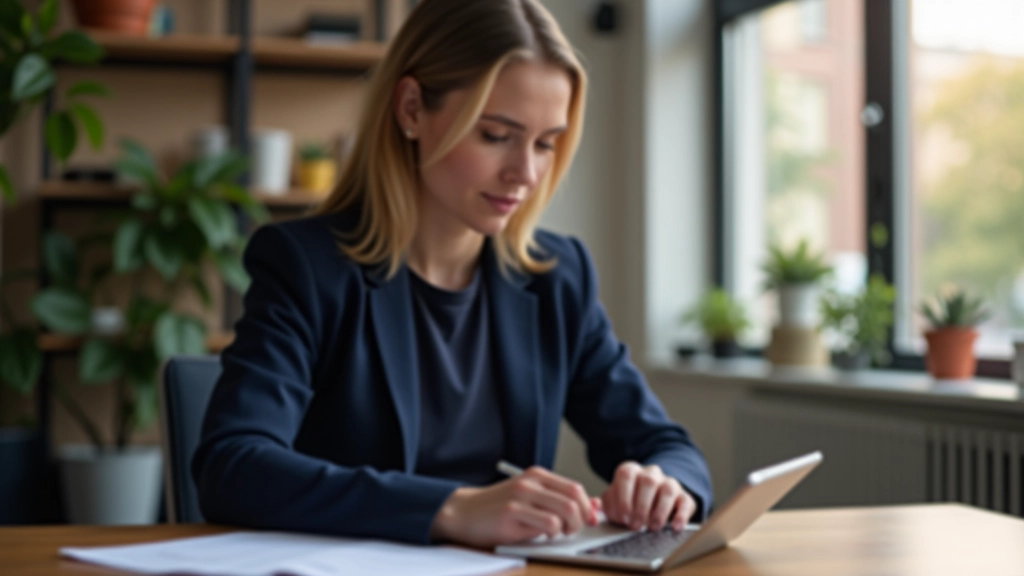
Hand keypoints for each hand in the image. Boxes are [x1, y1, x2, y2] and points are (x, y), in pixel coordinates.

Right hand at [429, 466, 599, 546]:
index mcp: (537, 475)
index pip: (576, 487)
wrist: (463, 513)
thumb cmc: (499, 510)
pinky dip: (553, 534)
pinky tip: (542, 535)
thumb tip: (594, 507)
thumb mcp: (531, 501)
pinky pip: (549, 524)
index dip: (588, 507)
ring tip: (558, 533)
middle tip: (572, 530)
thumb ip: (559, 502)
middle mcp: (531, 481)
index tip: (590, 521)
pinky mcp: (512, 512)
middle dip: (582, 519)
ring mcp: (522, 495)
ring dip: (569, 527)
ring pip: (566, 510)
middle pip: (575, 497)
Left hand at [601, 462, 695, 531]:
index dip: (623, 496)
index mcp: (630, 471)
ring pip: (668, 489)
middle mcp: (650, 474)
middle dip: (641, 506)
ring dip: (660, 511)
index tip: (622, 516)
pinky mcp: (684, 496)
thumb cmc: (627, 504)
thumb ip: (602, 505)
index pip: (626, 474)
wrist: (651, 501)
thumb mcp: (612, 502)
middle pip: (648, 481)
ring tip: (652, 528)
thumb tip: (595, 505)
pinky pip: (686, 502)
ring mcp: (669, 483)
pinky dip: (681, 515)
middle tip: (635, 526)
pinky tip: (675, 527)